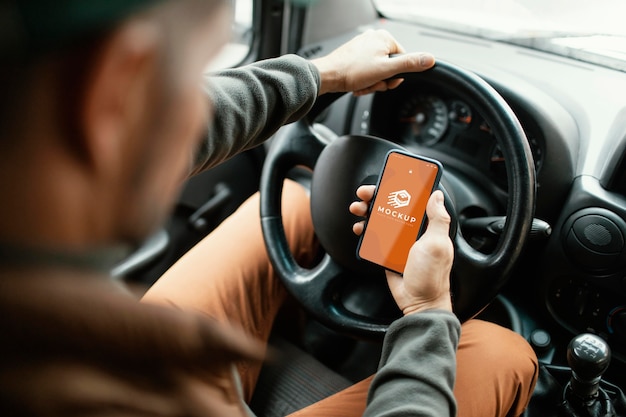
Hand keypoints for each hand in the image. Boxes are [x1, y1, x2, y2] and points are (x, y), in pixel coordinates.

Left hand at [311, 29, 434, 95]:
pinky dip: (363, 81)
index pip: (402, 60)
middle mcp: (374, 39)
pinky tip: (357, 84)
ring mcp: (363, 47)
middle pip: (390, 67)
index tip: (386, 81)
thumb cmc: (351, 71)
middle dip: (382, 80)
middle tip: (372, 83)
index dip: (396, 76)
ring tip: (362, 84)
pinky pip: (367, 71)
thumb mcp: (386, 70)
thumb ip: (409, 65)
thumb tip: (429, 60)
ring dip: (372, 83)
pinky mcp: (354, 56)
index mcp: (384, 38)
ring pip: (378, 71)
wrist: (328, 77)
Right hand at [350, 187, 453, 313]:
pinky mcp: (387, 252)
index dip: (400, 187)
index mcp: (426, 225)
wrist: (419, 302)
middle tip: (364, 194)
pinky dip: (365, 231)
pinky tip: (360, 228)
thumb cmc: (431, 275)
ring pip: (379, 219)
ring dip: (366, 212)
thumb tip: (437, 195)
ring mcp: (398, 241)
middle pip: (391, 206)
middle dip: (376, 197)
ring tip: (357, 210)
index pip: (413, 199)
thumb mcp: (437, 244)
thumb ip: (438, 218)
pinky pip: (374, 238)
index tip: (387, 179)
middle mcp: (412, 230)